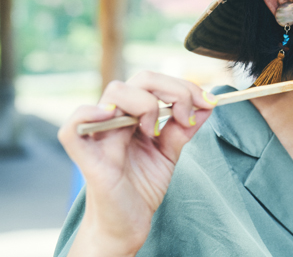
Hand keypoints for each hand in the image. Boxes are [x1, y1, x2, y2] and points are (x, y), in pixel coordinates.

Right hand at [58, 71, 217, 255]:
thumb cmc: (142, 187)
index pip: (156, 82)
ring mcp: (100, 135)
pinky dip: (88, 114)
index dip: (184, 87)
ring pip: (115, 92)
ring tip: (155, 131)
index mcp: (135, 114)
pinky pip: (73, 127)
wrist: (126, 224)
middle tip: (186, 116)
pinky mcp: (87, 157)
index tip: (207, 102)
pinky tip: (111, 117)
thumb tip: (208, 103)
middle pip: (140, 79)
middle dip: (173, 90)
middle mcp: (116, 118)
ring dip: (146, 103)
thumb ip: (184, 128)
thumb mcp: (170, 152)